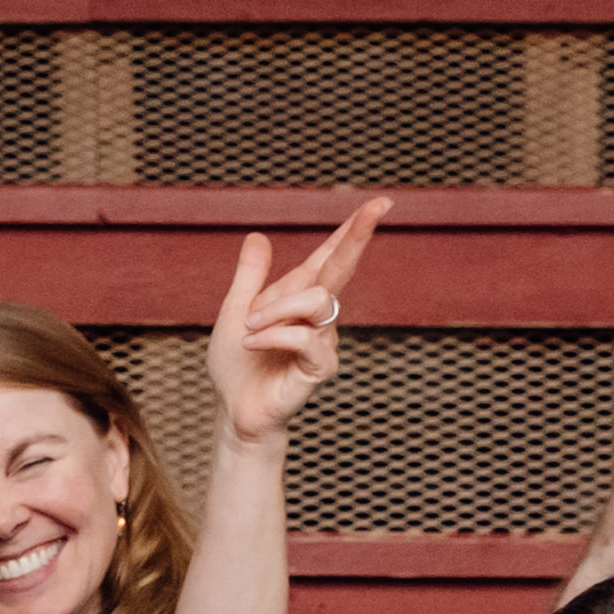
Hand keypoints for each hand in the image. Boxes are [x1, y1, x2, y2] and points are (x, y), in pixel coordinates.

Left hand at [207, 196, 388, 451]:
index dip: (352, 231)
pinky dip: (272, 335)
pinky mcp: (321, 365)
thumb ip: (249, 277)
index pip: (330, 258)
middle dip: (357, 237)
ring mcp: (323, 339)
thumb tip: (258, 236)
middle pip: (342, 268)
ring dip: (276, 308)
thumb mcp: (234, 312)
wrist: (235, 410)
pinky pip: (305, 336)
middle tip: (378, 208)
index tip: (378, 204)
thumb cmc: (238, 365)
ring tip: (247, 328)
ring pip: (316, 300)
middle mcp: (318, 315)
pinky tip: (250, 343)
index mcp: (299, 296)